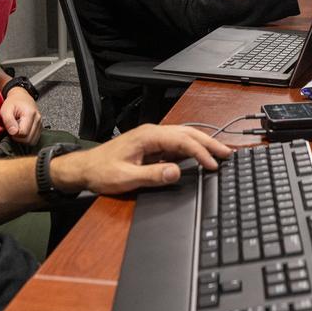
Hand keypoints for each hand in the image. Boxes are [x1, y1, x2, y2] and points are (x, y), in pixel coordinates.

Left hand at [0, 88, 42, 144]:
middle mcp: (38, 119)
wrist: (21, 97)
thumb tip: (14, 133)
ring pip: (32, 141)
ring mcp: (40, 123)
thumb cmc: (13, 103)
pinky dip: (27, 138)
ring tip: (18, 130)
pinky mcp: (40, 127)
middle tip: (13, 130)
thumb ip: (9, 121)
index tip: (10, 128)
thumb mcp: (6, 110)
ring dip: (23, 139)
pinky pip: (34, 139)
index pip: (23, 133)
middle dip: (19, 138)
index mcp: (30, 114)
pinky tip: (22, 131)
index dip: (14, 134)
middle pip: (29, 139)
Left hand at [52, 124, 231, 194]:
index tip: (213, 165)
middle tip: (227, 154)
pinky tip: (199, 157)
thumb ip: (152, 175)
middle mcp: (152, 133)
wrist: (83, 169)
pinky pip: (176, 145)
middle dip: (209, 143)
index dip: (200, 153)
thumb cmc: (101, 172)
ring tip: (219, 154)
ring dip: (202, 145)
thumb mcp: (126, 178)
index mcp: (148, 136)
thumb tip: (176, 172)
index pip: (182, 141)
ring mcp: (152, 139)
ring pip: (183, 137)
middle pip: (187, 134)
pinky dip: (191, 149)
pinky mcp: (151, 146)